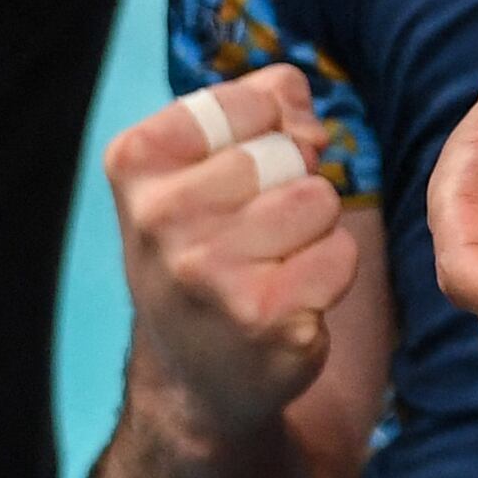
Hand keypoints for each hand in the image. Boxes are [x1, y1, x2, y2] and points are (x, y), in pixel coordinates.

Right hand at [102, 66, 363, 431]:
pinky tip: (287, 301)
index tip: (237, 176)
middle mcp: (161, 216)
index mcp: (137, 162)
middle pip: (290, 154)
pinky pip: (340, 255)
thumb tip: (306, 111)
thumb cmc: (202, 252)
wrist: (191, 376)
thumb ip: (256, 109)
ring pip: (319, 201)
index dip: (270, 132)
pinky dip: (328, 276)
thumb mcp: (197, 168)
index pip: (254, 102)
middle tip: (251, 234)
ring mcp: (209, 272)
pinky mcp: (264, 319)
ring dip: (313, 232)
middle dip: (291, 187)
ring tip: (270, 266)